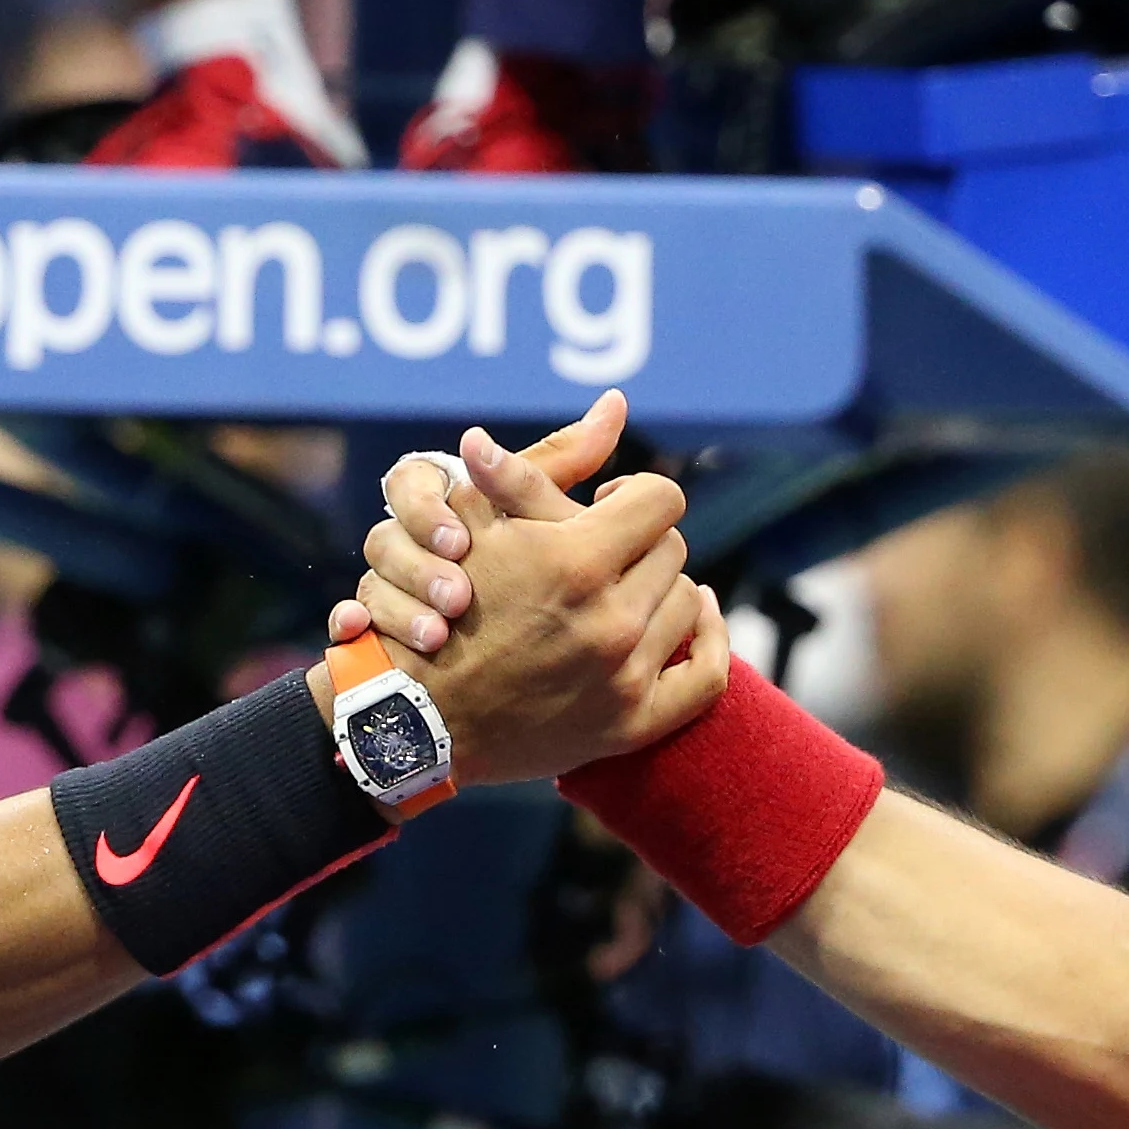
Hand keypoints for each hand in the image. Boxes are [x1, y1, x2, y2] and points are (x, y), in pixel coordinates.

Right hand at [325, 394, 727, 781]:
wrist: (418, 716)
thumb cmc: (438, 606)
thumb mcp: (475, 524)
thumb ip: (542, 466)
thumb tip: (615, 404)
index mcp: (574, 562)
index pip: (659, 499)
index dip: (634, 492)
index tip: (608, 502)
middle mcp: (609, 621)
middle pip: (672, 549)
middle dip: (640, 541)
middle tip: (606, 550)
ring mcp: (623, 678)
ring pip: (688, 602)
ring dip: (660, 588)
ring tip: (626, 587)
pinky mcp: (631, 725)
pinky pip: (708, 675)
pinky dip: (710, 639)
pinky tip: (696, 617)